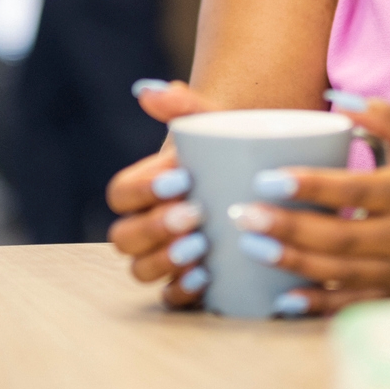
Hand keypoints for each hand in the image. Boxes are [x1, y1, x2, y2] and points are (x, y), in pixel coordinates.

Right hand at [105, 80, 217, 309]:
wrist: (269, 184)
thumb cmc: (235, 152)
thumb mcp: (217, 127)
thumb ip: (185, 107)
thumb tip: (148, 90)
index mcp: (145, 190)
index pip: (120, 194)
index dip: (142, 189)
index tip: (181, 177)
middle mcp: (147, 229)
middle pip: (123, 237)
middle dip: (155, 227)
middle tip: (194, 212)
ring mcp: (164, 260)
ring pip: (140, 270)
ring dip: (165, 259)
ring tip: (202, 245)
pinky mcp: (188, 286)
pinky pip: (169, 299)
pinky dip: (182, 290)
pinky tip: (206, 278)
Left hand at [226, 94, 389, 315]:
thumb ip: (382, 115)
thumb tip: (335, 98)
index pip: (356, 189)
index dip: (312, 186)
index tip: (267, 177)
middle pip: (340, 237)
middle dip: (288, 228)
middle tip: (243, 215)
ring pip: (341, 272)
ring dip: (293, 263)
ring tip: (250, 248)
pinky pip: (351, 302)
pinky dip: (317, 304)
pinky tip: (280, 299)